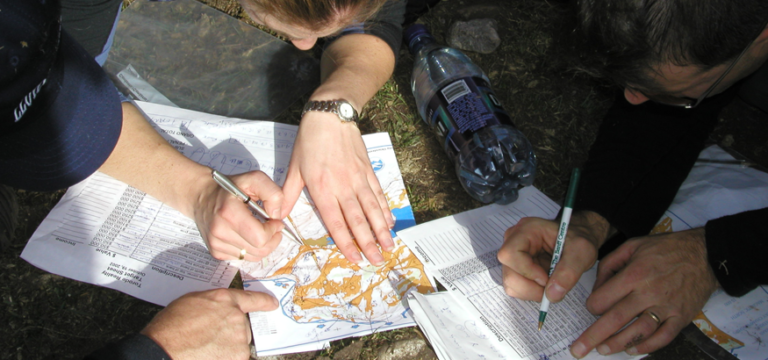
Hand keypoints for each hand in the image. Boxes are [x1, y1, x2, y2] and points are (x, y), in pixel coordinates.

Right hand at [141, 289, 278, 359]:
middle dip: (230, 334)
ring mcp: (238, 337)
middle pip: (243, 327)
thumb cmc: (170, 327)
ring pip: (239, 345)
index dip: (264, 302)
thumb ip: (213, 304)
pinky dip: (225, 358)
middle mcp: (236, 316)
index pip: (252, 299)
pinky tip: (208, 356)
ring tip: (204, 349)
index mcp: (224, 299)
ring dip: (227, 348)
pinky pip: (236, 357)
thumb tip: (220, 310)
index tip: (273, 304)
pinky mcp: (238, 355)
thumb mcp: (191, 302)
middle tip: (208, 339)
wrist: (163, 350)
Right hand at [193, 170, 285, 260]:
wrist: (201, 196)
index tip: (274, 221)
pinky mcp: (216, 252)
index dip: (273, 230)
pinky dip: (251, 249)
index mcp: (229, 213)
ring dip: (263, 245)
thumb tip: (277, 216)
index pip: (261, 237)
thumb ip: (272, 193)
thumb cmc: (229, 187)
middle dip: (272, 240)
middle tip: (273, 227)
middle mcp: (220, 232)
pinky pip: (243, 258)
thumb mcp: (253, 179)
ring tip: (260, 230)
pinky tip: (247, 235)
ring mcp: (216, 245)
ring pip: (253, 257)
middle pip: (259, 250)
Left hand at [282, 112, 393, 264]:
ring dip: (381, 230)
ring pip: (372, 209)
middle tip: (376, 261)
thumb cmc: (309, 141)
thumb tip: (278, 216)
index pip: (336, 222)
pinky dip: (385, 209)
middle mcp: (343, 187)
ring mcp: (358, 179)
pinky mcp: (367, 170)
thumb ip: (288, 194)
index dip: (346, 242)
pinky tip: (390, 222)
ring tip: (388, 247)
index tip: (355, 258)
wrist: (330, 115)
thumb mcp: (294, 167)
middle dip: (368, 243)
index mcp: (323, 189)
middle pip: (358, 220)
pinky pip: (378, 193)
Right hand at [497, 211, 609, 302]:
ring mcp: (512, 256)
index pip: (510, 253)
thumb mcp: (581, 252)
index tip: (546, 279)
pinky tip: (545, 284)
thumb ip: (569, 272)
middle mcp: (513, 241)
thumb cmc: (576, 241)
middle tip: (552, 288)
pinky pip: (515, 288)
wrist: (574, 243)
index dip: (526, 270)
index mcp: (526, 230)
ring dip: (532, 292)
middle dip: (532, 287)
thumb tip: (552, 295)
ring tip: (551, 284)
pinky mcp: (514, 269)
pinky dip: (531, 292)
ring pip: (511, 283)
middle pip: (509, 272)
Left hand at [570, 228, 718, 357]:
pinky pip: (663, 337)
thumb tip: (597, 288)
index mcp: (634, 275)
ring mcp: (666, 308)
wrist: (705, 254)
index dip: (592, 306)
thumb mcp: (632, 245)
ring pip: (638, 331)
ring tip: (603, 350)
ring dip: (618, 343)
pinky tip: (633, 349)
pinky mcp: (681, 317)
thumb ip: (609, 264)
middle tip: (579, 349)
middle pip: (616, 319)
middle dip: (594, 336)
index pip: (604, 299)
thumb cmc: (666, 249)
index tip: (591, 308)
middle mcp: (649, 293)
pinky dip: (647, 346)